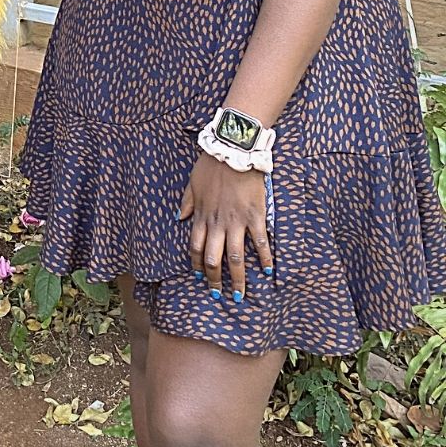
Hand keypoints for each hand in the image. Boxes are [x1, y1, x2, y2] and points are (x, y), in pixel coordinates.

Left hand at [180, 153, 272, 301]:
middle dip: (215, 280)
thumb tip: (180, 218)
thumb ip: (186, 202)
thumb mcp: (192, 182)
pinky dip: (265, 258)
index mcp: (201, 215)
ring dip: (238, 279)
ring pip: (236, 258)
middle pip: (214, 259)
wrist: (233, 151)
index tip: (200, 278)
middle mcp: (218, 223)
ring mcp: (237, 222)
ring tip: (240, 295)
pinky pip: (260, 243)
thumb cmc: (211, 165)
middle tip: (218, 295)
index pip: (196, 248)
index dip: (197, 265)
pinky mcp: (255, 217)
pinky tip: (268, 271)